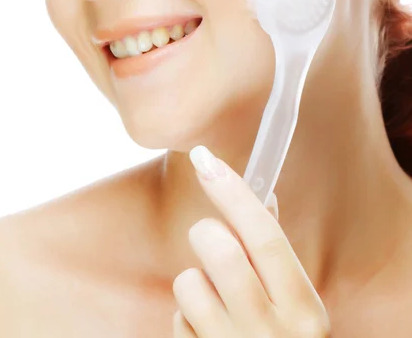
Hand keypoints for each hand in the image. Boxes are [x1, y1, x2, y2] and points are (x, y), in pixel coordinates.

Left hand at [172, 145, 330, 336]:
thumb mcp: (293, 302)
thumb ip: (273, 253)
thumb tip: (259, 195)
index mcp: (303, 308)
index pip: (265, 236)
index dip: (234, 193)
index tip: (206, 160)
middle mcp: (273, 333)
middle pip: (220, 250)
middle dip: (207, 233)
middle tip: (212, 240)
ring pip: (189, 282)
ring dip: (195, 283)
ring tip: (215, 299)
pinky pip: (177, 319)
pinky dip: (186, 317)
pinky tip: (207, 331)